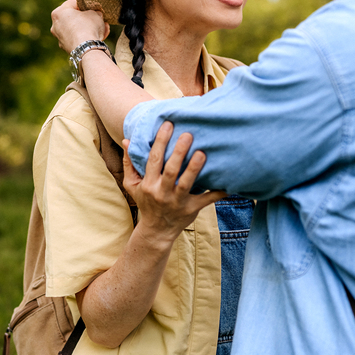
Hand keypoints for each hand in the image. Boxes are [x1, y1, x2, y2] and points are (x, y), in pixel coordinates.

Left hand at [51, 0, 109, 53]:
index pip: (73, 3)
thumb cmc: (89, 27)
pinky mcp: (66, 48)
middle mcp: (55, 25)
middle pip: (74, 18)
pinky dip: (86, 38)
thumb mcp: (95, 13)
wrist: (87, 49)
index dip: (85, 5)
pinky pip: (78, 39)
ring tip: (103, 28)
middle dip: (87, 18)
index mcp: (58, 12)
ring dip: (89, 29)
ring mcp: (60, 38)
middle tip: (98, 19)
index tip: (93, 9)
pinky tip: (99, 38)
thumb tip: (97, 14)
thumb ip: (94, 12)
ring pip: (76, 30)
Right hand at [122, 123, 226, 241]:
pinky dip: (217, 193)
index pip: (153, 160)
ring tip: (202, 153)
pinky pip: (206, 201)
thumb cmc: (146, 201)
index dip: (160, 142)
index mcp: (149, 184)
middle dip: (179, 152)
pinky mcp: (191, 210)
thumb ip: (129, 163)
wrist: (156, 230)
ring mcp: (177, 202)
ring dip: (194, 168)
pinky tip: (228, 183)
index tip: (168, 125)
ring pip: (186, 184)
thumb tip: (127, 140)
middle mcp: (162, 192)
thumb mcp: (132, 184)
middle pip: (170, 170)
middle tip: (188, 135)